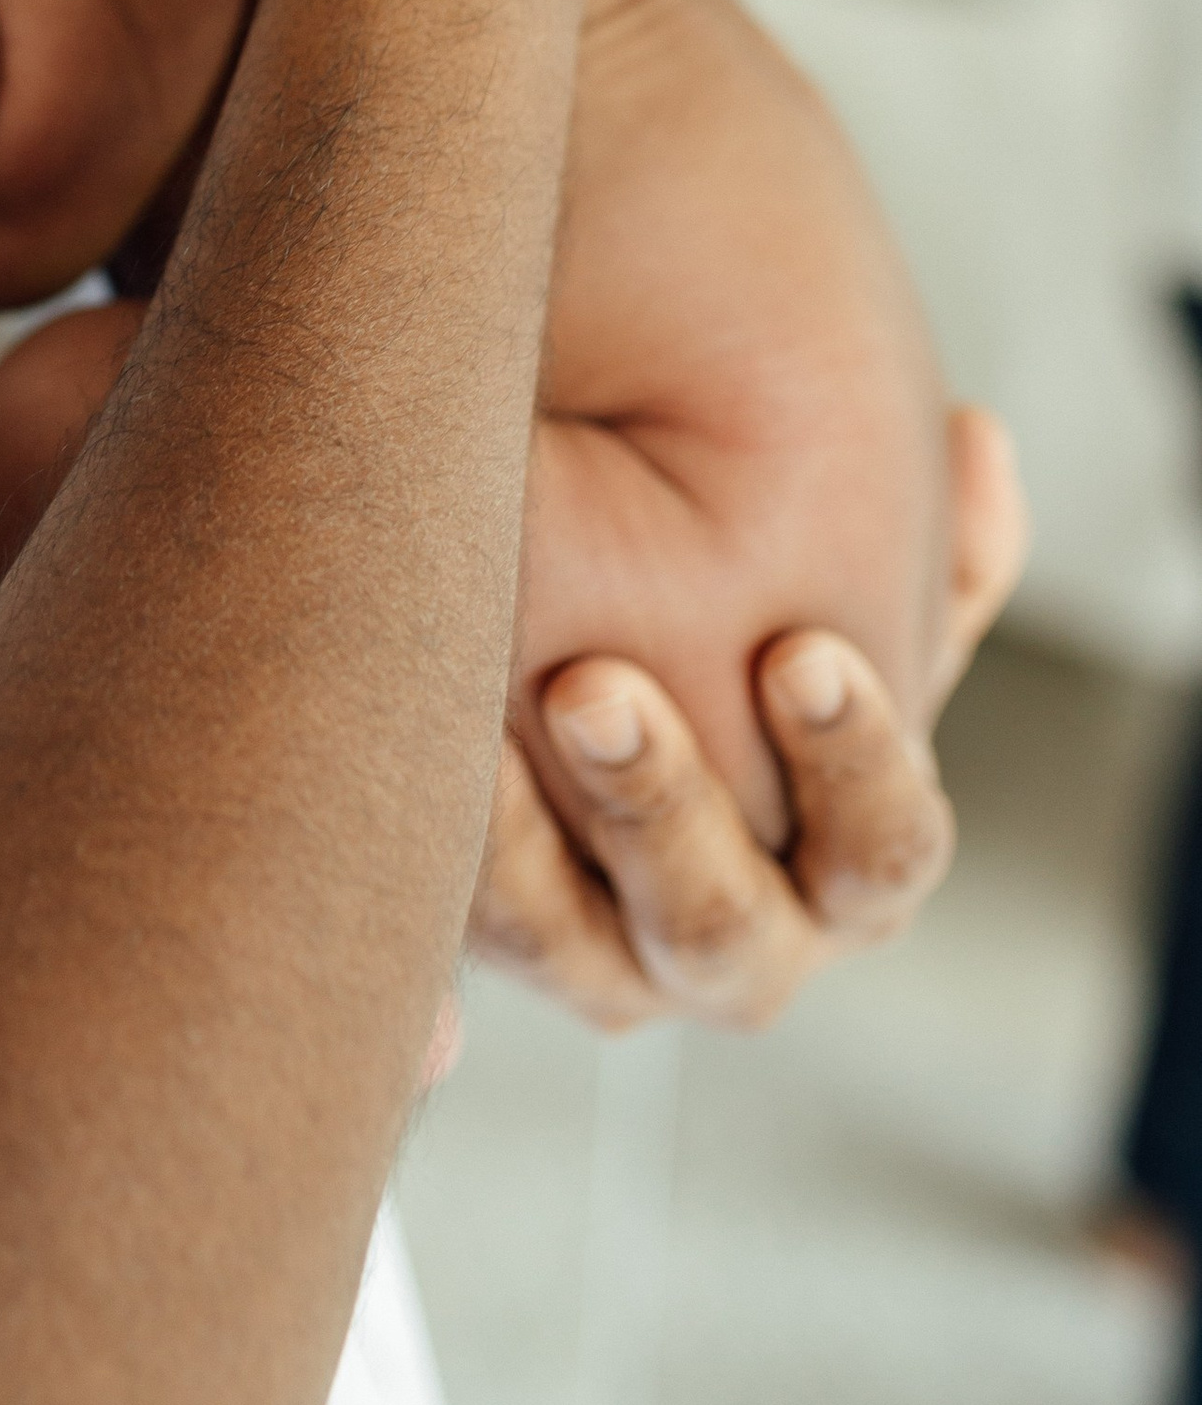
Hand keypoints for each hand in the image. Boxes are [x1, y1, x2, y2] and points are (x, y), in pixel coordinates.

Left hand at [470, 405, 1025, 1030]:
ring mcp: (613, 969)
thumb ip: (934, 549)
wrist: (600, 675)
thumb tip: (977, 436)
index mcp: (850, 868)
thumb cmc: (758, 648)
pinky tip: (429, 784)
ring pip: (583, 958)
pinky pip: (469, 947)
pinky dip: (454, 889)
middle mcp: (745, 944)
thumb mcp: (851, 599)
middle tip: (592, 682)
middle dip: (662, 806)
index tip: (797, 650)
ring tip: (482, 716)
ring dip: (531, 850)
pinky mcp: (501, 955)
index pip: (883, 850)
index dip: (851, 763)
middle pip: (726, 928)